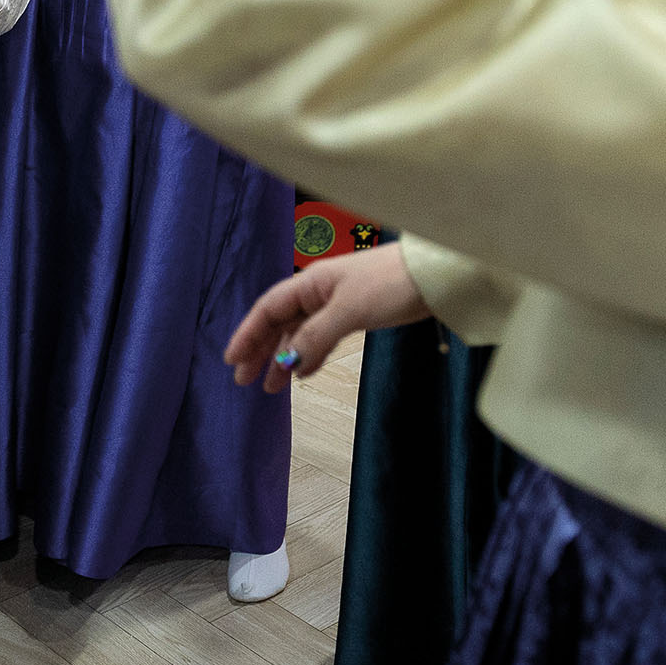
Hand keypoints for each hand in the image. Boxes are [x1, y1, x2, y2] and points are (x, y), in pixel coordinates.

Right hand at [225, 242, 429, 391]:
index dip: (248, 333)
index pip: (269, 309)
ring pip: (299, 333)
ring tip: (271, 387)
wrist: (433, 277)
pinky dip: (309, 355)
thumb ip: (316, 336)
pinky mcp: (354, 315)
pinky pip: (321, 337)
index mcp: (311, 283)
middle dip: (261, 350)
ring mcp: (336, 304)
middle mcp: (318, 292)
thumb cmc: (391, 283)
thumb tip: (290, 364)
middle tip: (245, 380)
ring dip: (284, 358)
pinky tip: (303, 372)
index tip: (232, 359)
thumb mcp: (349, 310)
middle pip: (280, 322)